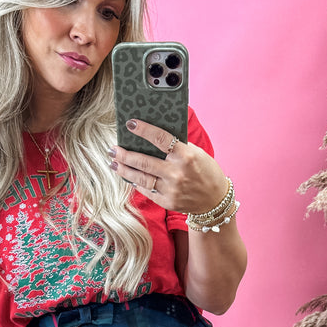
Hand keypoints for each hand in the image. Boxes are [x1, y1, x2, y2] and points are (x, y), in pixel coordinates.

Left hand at [109, 118, 226, 214]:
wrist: (215, 200)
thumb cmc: (206, 172)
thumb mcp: (196, 153)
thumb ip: (177, 146)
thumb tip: (152, 137)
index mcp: (186, 156)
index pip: (160, 138)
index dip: (143, 130)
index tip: (130, 124)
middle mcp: (177, 173)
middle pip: (143, 161)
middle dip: (124, 154)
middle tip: (112, 148)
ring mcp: (171, 189)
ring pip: (140, 177)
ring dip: (124, 169)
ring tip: (113, 162)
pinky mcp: (167, 202)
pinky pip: (146, 190)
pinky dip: (135, 182)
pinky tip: (127, 176)